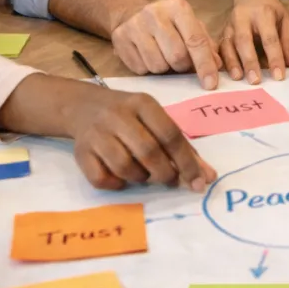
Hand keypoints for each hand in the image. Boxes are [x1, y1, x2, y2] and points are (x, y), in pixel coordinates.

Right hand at [67, 89, 217, 190]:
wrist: (82, 106)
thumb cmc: (129, 116)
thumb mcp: (155, 120)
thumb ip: (181, 147)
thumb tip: (207, 177)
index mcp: (143, 103)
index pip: (170, 135)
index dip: (187, 162)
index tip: (199, 182)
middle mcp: (119, 115)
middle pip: (148, 151)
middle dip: (165, 173)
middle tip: (170, 180)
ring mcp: (97, 133)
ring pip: (124, 167)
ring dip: (140, 178)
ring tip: (143, 173)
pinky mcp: (81, 151)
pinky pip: (101, 178)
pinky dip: (116, 184)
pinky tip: (120, 177)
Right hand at [111, 0, 221, 89]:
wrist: (132, 13)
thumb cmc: (168, 23)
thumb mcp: (190, 26)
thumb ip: (205, 44)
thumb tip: (217, 65)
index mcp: (178, 7)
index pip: (195, 40)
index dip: (205, 65)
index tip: (211, 84)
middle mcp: (155, 13)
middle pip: (177, 56)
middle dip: (183, 66)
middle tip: (180, 61)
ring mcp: (135, 25)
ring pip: (158, 66)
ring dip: (164, 68)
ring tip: (162, 55)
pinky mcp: (119, 39)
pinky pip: (140, 69)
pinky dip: (148, 68)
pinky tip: (147, 55)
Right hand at [220, 0, 288, 82]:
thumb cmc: (270, 10)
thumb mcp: (285, 19)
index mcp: (263, 14)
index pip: (269, 38)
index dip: (274, 58)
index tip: (279, 76)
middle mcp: (243, 18)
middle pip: (244, 41)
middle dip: (249, 62)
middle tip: (255, 81)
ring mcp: (230, 25)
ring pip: (228, 44)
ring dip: (232, 63)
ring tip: (238, 78)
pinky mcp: (222, 31)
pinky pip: (219, 47)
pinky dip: (221, 60)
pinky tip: (223, 73)